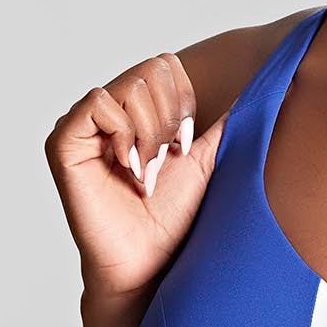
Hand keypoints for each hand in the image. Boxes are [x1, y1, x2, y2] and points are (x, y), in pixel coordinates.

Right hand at [44, 51, 226, 300]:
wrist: (148, 262)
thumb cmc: (172, 219)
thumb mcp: (204, 160)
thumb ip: (222, 123)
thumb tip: (263, 91)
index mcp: (133, 110)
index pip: (164, 65)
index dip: (184, 101)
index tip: (183, 146)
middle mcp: (105, 111)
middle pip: (150, 70)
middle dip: (170, 119)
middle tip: (163, 162)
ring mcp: (81, 124)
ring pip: (130, 86)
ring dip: (151, 134)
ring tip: (146, 172)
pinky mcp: (63, 141)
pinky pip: (99, 103)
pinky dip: (125, 136)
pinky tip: (128, 170)